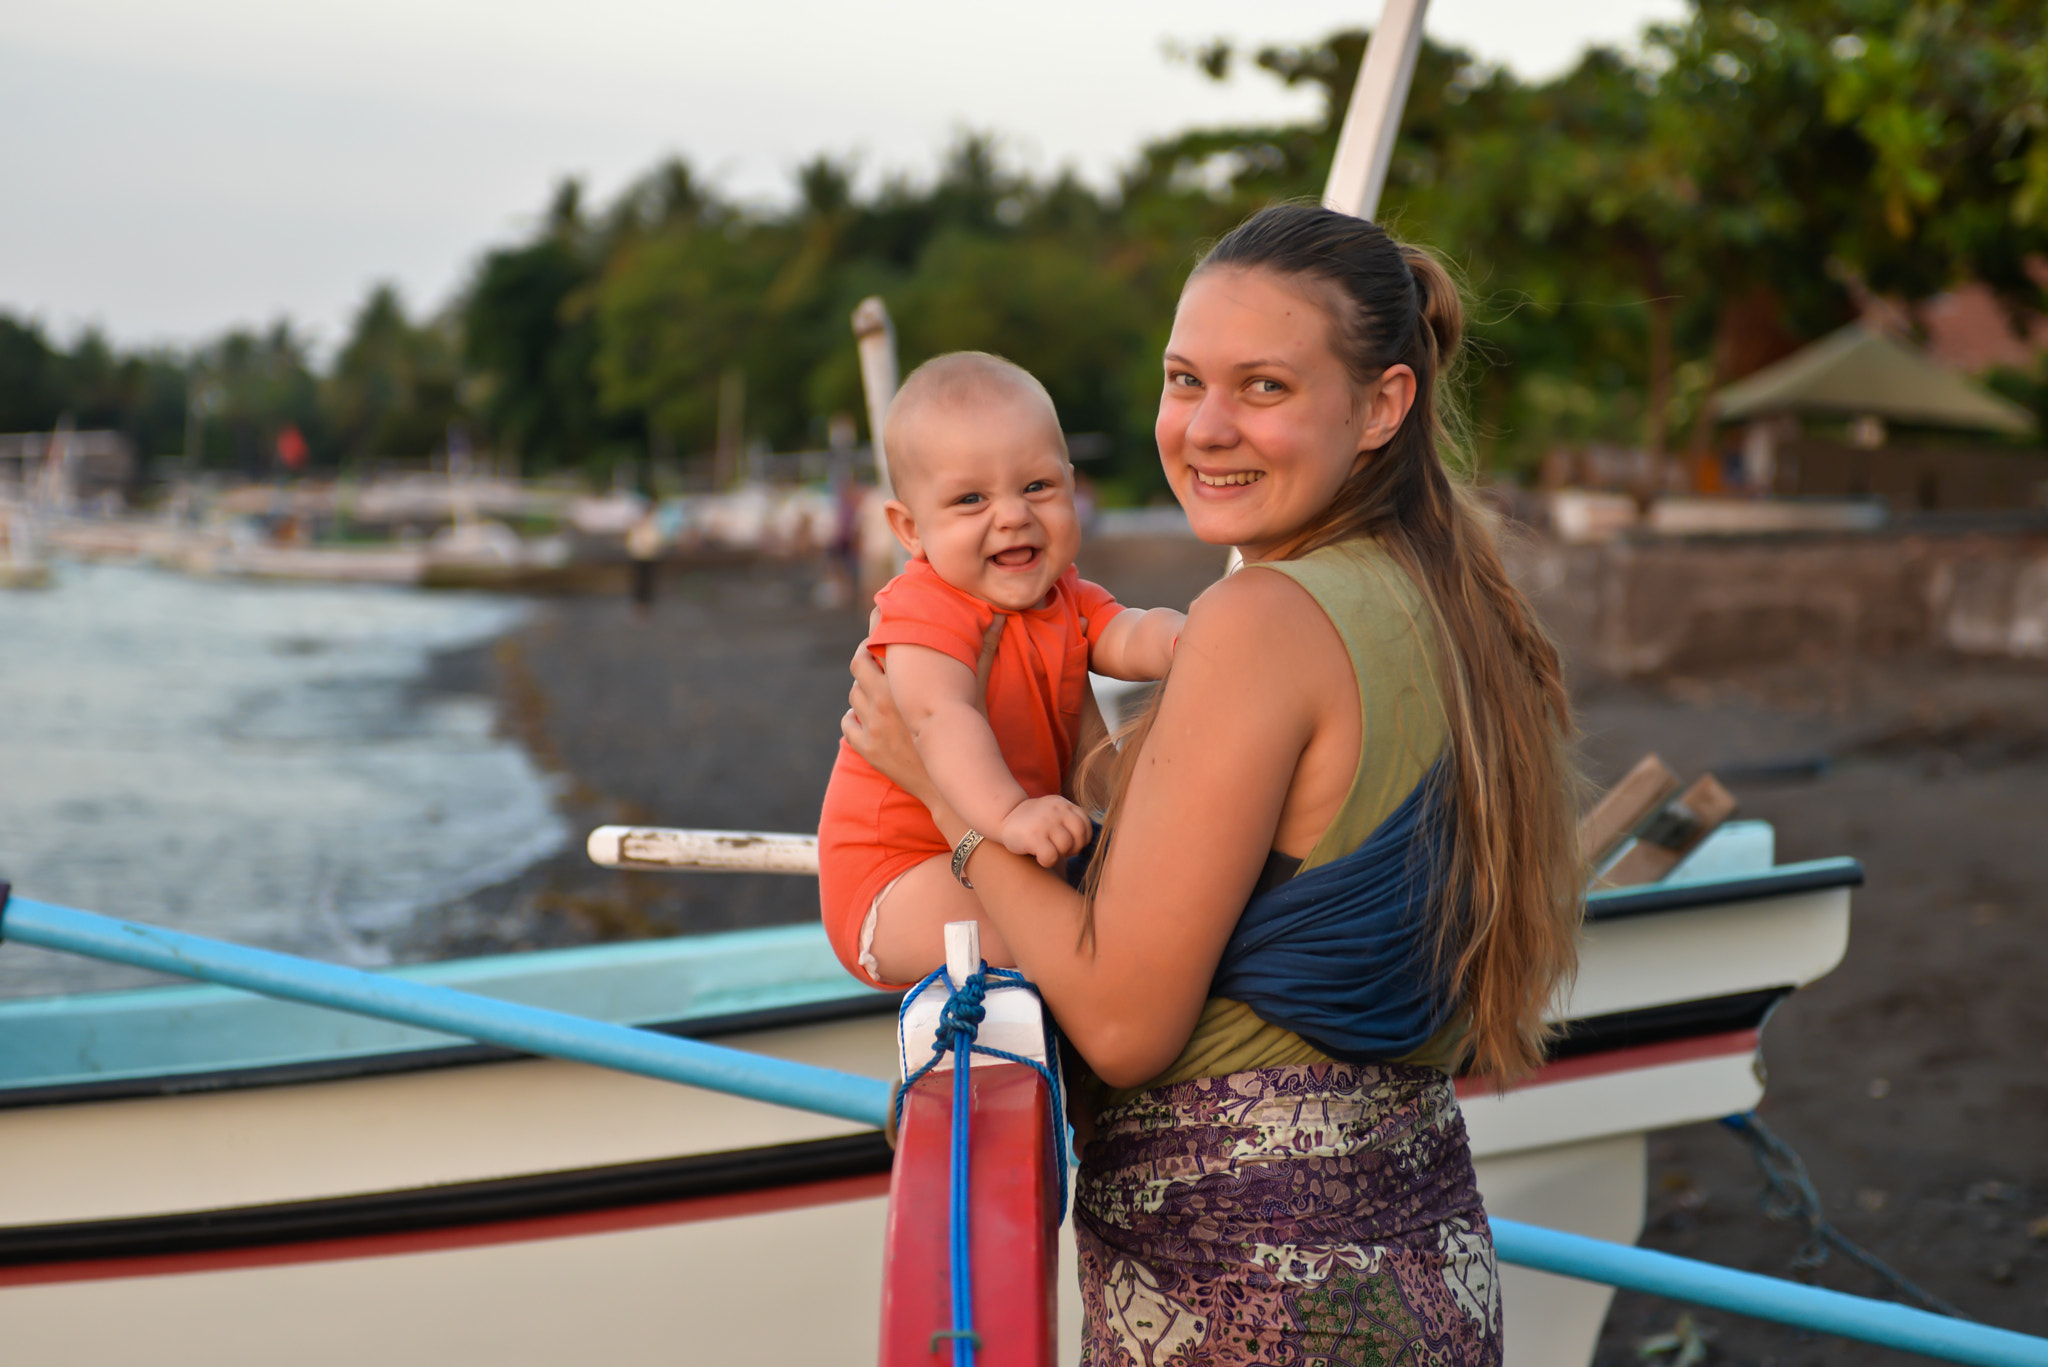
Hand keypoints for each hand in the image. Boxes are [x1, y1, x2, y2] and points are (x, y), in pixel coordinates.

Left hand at [844, 614, 1006, 798]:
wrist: (953, 785)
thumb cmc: (968, 735)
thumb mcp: (976, 692)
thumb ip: (985, 652)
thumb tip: (999, 618)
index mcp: (905, 684)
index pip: (878, 643)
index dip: (877, 627)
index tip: (880, 619)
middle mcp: (883, 702)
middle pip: (858, 665)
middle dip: (864, 654)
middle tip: (873, 652)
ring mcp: (872, 727)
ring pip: (854, 694)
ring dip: (862, 687)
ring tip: (876, 685)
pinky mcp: (867, 749)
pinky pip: (848, 724)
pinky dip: (855, 717)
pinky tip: (868, 715)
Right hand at [998, 794, 1092, 867]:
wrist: (1004, 816)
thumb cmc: (1034, 822)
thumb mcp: (1054, 812)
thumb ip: (1071, 821)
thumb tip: (1087, 844)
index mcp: (1063, 804)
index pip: (1085, 824)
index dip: (1081, 838)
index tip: (1070, 842)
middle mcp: (1056, 810)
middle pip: (1079, 836)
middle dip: (1073, 848)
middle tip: (1060, 850)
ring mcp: (1045, 822)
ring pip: (1066, 846)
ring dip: (1059, 854)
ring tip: (1048, 850)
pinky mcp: (1033, 836)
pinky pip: (1051, 856)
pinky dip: (1047, 861)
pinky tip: (1039, 857)